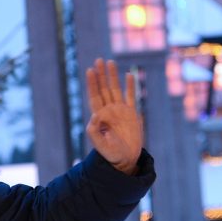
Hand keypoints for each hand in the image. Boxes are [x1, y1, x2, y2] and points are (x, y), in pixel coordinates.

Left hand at [85, 58, 142, 174]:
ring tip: (110, 62)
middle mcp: (109, 110)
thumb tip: (94, 116)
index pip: (95, 96)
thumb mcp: (100, 145)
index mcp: (100, 116)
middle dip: (101, 75)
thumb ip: (94, 132)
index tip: (90, 71)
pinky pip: (131, 96)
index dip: (92, 84)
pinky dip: (130, 86)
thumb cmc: (111, 154)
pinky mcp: (132, 114)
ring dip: (113, 76)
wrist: (125, 160)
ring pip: (116, 89)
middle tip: (98, 60)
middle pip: (104, 88)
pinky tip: (129, 74)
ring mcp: (121, 111)